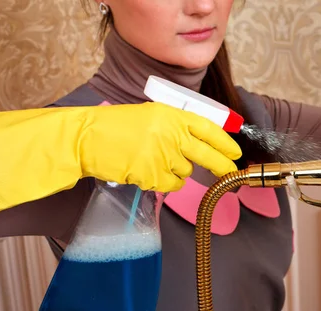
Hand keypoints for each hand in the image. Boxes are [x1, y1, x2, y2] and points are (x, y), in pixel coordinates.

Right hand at [0, 102, 241, 213]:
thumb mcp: (150, 117)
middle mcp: (171, 133)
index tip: (235, 152)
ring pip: (185, 172)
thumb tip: (200, 145)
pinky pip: (171, 184)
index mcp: (171, 115)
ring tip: (150, 160)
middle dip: (222, 166)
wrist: (85, 138)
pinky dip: (163, 182)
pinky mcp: (153, 174)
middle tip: (230, 173)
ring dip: (175, 171)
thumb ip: (176, 128)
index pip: (208, 129)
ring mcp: (162, 155)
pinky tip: (146, 171)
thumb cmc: (115, 127)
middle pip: (206, 155)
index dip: (225, 143)